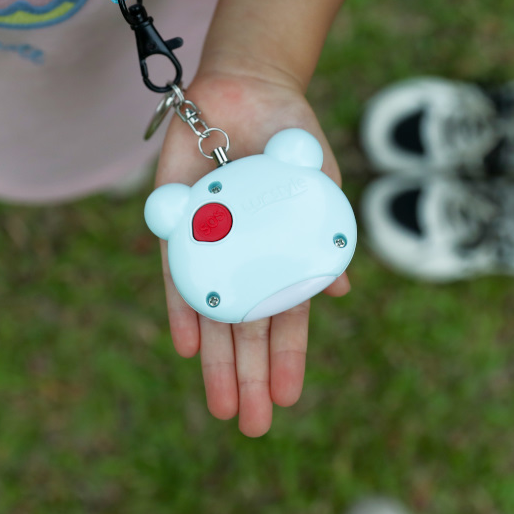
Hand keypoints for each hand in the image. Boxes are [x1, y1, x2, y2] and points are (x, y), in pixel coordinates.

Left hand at [154, 68, 350, 436]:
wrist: (247, 87)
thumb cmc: (289, 136)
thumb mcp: (317, 179)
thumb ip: (325, 230)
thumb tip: (340, 292)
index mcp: (280, 254)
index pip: (284, 318)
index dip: (286, 358)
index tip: (288, 398)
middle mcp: (243, 256)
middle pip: (244, 327)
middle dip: (248, 376)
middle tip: (252, 425)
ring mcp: (210, 242)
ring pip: (210, 311)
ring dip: (214, 358)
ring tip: (222, 405)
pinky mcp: (175, 220)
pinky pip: (174, 270)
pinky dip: (180, 304)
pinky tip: (185, 344)